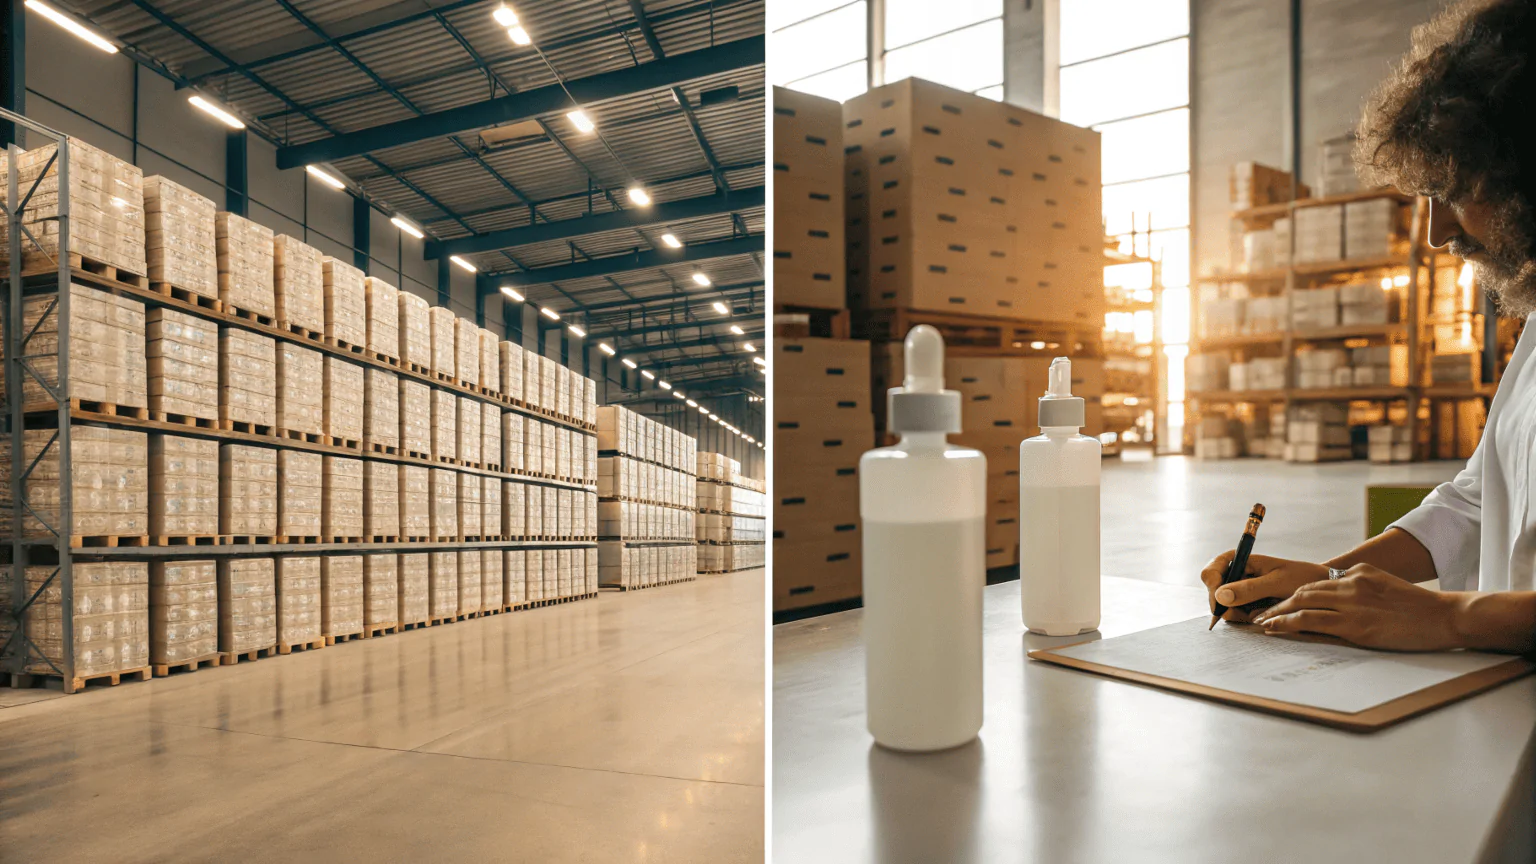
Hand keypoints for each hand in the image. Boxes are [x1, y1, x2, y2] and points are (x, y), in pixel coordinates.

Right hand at [1201, 552, 1329, 622]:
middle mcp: (1238, 574)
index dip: (1212, 586)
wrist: (1321, 589)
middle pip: (1214, 590)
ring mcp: (1241, 590)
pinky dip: (1244, 618)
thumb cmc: (1303, 579)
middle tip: (1244, 614)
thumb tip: (1221, 596)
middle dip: (1225, 604)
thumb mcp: (1277, 583)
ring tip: (1260, 612)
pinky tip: (1260, 615)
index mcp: (1242, 560)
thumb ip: (1249, 589)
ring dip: (1236, 613)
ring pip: (1223, 605)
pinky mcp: (1248, 603)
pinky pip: (1235, 614)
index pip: (1212, 570)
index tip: (1221, 602)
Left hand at [1251, 564, 1464, 650]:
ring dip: (1277, 613)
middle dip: (1279, 601)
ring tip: (1262, 622)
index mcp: (1359, 572)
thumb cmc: (1420, 609)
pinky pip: (1311, 621)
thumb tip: (1340, 599)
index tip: (1280, 601)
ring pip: (1301, 603)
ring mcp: (1351, 603)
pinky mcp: (1354, 625)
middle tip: (1261, 612)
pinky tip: (1274, 628)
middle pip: (1303, 589)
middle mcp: (1351, 583)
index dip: (1294, 593)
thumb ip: (1362, 589)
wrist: (1445, 616)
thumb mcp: (1386, 586)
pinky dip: (1287, 623)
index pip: (1317, 582)